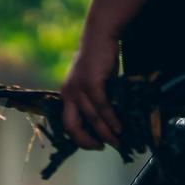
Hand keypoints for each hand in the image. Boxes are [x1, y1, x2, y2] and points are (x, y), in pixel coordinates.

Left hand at [60, 22, 122, 149]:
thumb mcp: (91, 82)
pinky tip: (119, 127)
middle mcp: (68, 94)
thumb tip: (105, 119)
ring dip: (105, 133)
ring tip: (117, 142)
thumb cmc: (98, 60)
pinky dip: (111, 120)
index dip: (79, 138)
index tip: (93, 144)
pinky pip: (102, 107)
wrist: (99, 35)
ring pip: (91, 119)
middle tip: (101, 148)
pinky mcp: (91, 83)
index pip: (67, 124)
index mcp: (66, 95)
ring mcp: (78, 89)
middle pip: (73, 126)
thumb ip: (93, 99)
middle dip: (86, 142)